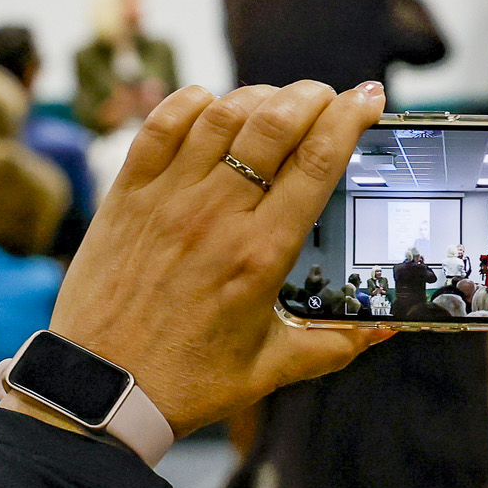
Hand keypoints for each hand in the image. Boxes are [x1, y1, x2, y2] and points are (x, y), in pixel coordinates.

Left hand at [35, 81, 390, 437]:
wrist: (100, 391)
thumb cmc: (185, 383)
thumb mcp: (272, 369)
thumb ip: (336, 345)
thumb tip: (387, 330)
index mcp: (261, 255)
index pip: (317, 162)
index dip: (350, 118)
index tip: (368, 98)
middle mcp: (216, 217)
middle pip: (275, 123)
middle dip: (313, 96)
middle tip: (330, 97)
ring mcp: (167, 200)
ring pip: (221, 115)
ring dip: (259, 95)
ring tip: (279, 101)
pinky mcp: (126, 197)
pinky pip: (159, 127)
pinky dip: (190, 103)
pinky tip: (211, 103)